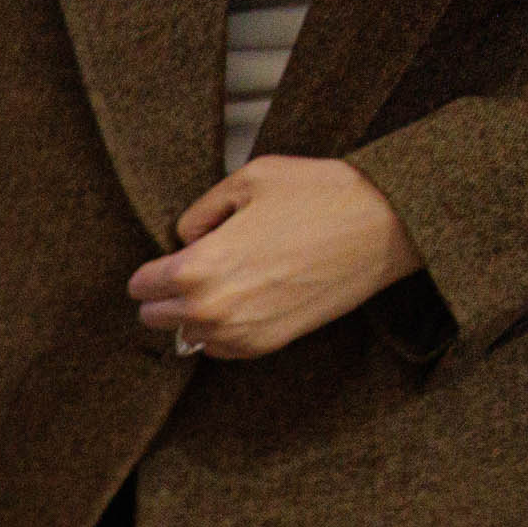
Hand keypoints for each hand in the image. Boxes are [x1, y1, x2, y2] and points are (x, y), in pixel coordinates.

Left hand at [132, 156, 423, 357]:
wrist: (385, 226)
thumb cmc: (324, 196)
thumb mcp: (249, 179)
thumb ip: (202, 210)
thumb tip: (187, 237)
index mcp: (196, 268)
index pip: (141, 285)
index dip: (155, 267)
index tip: (174, 257)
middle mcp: (210, 310)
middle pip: (155, 316)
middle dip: (168, 293)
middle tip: (200, 268)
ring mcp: (238, 333)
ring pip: (188, 334)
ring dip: (196, 313)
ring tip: (231, 280)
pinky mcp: (266, 345)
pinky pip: (220, 347)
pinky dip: (224, 328)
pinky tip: (249, 298)